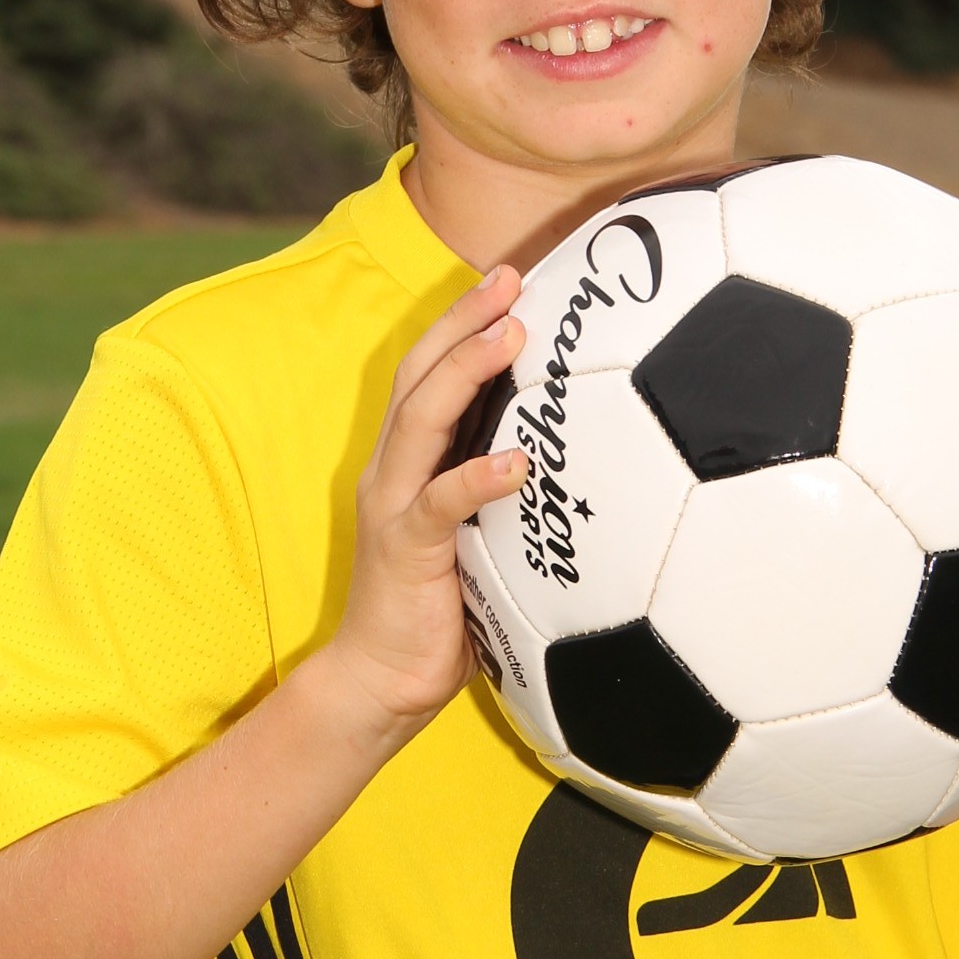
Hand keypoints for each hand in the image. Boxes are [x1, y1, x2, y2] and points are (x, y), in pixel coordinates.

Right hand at [317, 267, 529, 744]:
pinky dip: (475, 477)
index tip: (512, 281)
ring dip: (465, 372)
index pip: (432, 373)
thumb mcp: (479, 536)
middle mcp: (395, 469)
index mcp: (412, 460)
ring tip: (510, 336)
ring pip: (421, 419)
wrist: (382, 680)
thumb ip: (505, 494)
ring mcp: (393, 504)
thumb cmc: (441, 608)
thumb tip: (576, 461)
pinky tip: (516, 461)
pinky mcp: (405, 549)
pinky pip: (438, 503)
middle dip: (463, 320)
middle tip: (511, 278)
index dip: (465, 322)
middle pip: (421, 374)